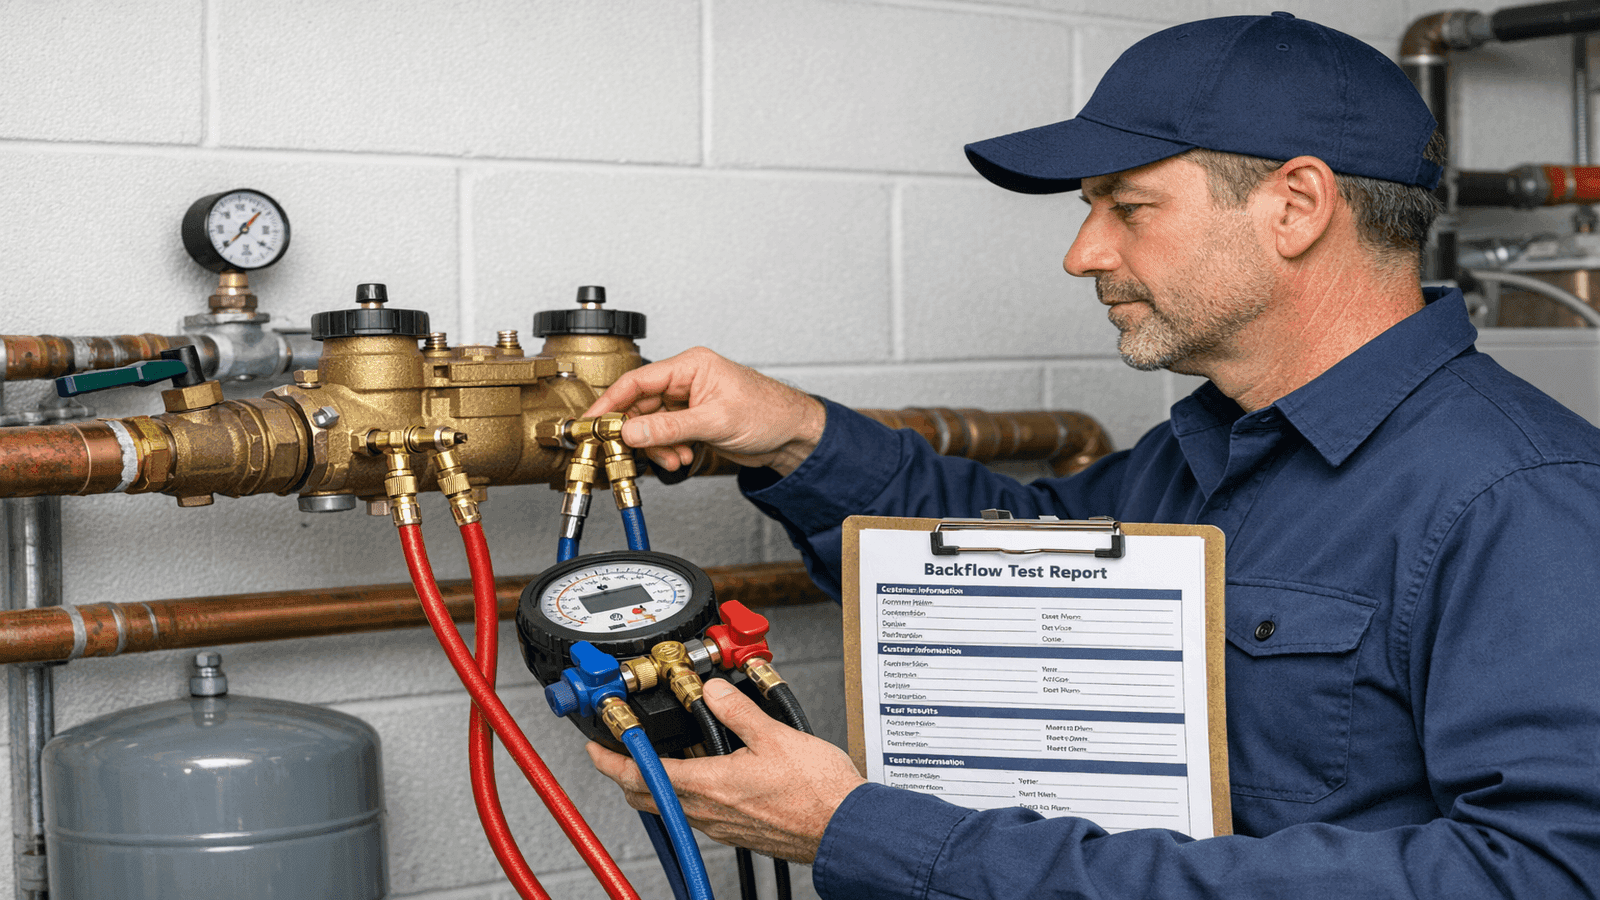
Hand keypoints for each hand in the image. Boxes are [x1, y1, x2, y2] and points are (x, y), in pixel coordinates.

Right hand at [583, 347, 824, 476]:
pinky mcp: (694, 420)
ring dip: (658, 446)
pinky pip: (666, 435)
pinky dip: (669, 450)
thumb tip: (631, 431)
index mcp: (691, 365)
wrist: (793, 435)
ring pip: (652, 424)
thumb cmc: (768, 413)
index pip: (638, 381)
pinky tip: (684, 456)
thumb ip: (668, 427)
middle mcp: (687, 380)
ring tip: (676, 457)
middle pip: (640, 405)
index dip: (610, 402)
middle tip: (631, 451)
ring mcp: (690, 401)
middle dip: (639, 433)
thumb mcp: (714, 422)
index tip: (592, 421)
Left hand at [586, 678, 865, 862]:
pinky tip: (705, 775)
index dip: (611, 762)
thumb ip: (738, 710)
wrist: (845, 828)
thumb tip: (713, 691)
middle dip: (626, 775)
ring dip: (658, 783)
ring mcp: (722, 825)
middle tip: (619, 754)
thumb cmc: (818, 791)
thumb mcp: (776, 735)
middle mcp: (709, 811)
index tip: (595, 750)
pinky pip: (698, 812)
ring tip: (662, 757)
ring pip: (672, 806)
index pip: (641, 775)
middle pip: (648, 797)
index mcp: (710, 786)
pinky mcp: (738, 831)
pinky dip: (687, 793)